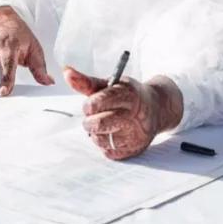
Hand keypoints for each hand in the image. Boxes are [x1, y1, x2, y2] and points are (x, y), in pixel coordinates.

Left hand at [63, 67, 183, 159]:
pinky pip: (107, 151)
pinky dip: (106, 143)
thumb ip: (86, 81)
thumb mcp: (111, 84)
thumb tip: (66, 72)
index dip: (89, 105)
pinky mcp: (133, 150)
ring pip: (99, 140)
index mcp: (127, 94)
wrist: (156, 109)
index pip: (96, 104)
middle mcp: (133, 115)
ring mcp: (134, 134)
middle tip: (95, 116)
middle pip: (97, 124)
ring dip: (96, 133)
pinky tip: (115, 134)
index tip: (91, 105)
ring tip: (106, 124)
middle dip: (89, 121)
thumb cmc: (128, 95)